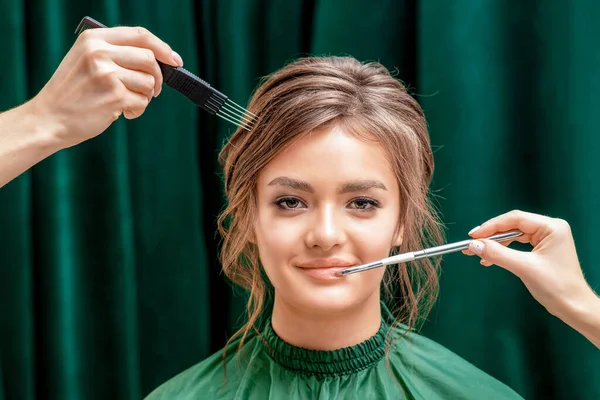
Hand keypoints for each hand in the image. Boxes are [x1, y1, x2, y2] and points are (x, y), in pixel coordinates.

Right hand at [27, 25, 183, 148]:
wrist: (49, 119)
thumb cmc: (72, 93)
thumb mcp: (86, 61)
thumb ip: (115, 54)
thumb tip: (157, 59)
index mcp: (93, 39)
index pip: (140, 34)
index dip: (162, 47)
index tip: (174, 60)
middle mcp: (99, 52)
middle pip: (149, 58)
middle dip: (157, 77)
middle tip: (153, 90)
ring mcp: (107, 74)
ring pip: (148, 81)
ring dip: (145, 96)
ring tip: (128, 103)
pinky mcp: (114, 96)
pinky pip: (142, 101)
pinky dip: (137, 110)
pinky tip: (123, 113)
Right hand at [463, 210, 595, 319]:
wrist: (574, 308)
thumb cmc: (555, 286)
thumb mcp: (523, 267)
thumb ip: (497, 254)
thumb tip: (473, 245)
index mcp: (551, 227)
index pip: (515, 219)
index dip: (491, 226)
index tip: (472, 236)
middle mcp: (550, 228)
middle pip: (513, 226)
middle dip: (491, 236)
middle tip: (472, 244)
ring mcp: (547, 238)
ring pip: (513, 236)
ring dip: (495, 245)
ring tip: (478, 254)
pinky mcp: (542, 249)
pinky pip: (517, 245)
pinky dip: (503, 252)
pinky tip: (490, 259)